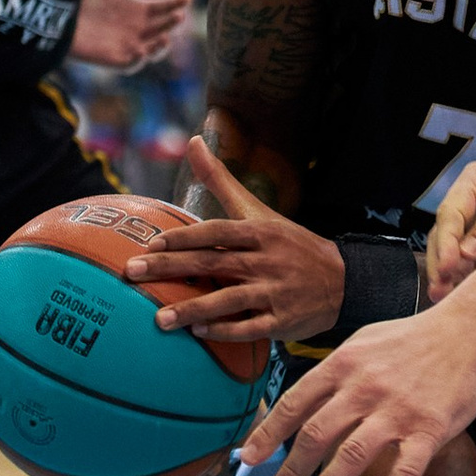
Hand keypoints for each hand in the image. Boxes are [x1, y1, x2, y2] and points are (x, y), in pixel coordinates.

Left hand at [73, 0, 192, 69]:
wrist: (51, 6)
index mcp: (133, 7)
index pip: (161, 8)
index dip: (175, 3)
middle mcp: (131, 27)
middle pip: (161, 28)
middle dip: (171, 22)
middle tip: (177, 14)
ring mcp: (122, 43)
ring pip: (151, 49)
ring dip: (161, 44)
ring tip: (165, 35)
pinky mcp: (110, 57)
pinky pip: (130, 64)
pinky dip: (140, 60)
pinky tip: (143, 48)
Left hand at [126, 135, 344, 345]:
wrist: (343, 280)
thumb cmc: (290, 243)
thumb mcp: (259, 210)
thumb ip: (222, 181)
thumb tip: (193, 142)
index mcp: (259, 232)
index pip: (216, 232)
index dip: (184, 238)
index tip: (150, 244)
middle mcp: (266, 260)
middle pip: (213, 263)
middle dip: (170, 268)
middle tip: (132, 273)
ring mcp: (275, 291)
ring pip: (228, 300)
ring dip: (192, 310)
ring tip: (158, 319)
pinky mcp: (282, 320)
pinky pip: (249, 327)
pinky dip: (224, 330)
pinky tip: (198, 333)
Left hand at [237, 299, 475, 475]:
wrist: (471, 329)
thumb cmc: (414, 338)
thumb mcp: (364, 342)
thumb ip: (333, 372)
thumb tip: (302, 401)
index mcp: (344, 364)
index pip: (295, 403)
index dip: (268, 434)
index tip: (249, 460)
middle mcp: (365, 387)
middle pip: (315, 435)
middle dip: (291, 471)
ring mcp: (399, 409)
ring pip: (351, 456)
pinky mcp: (432, 428)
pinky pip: (404, 472)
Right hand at [425, 155, 475, 297]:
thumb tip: (466, 252)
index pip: (451, 213)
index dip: (446, 242)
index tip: (449, 267)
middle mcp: (470, 200)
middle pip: (444, 234)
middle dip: (441, 263)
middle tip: (441, 290)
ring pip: (451, 251)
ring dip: (447, 275)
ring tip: (445, 298)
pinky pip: (467, 262)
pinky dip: (462, 279)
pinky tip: (460, 297)